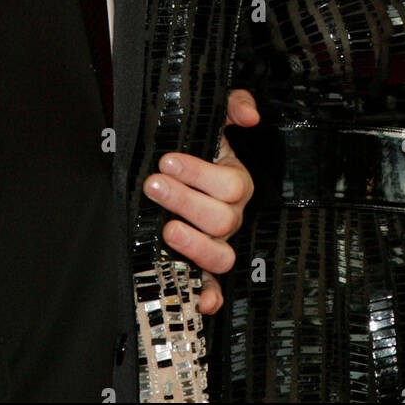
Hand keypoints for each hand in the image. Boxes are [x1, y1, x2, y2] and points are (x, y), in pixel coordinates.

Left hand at [142, 88, 260, 315]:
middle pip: (222, 219)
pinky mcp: (203, 265)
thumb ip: (232, 104)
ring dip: (194, 245)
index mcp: (235, 181)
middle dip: (185, 201)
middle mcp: (231, 215)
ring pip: (221, 254)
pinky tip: (200, 299)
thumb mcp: (213, 117)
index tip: (167, 161)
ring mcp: (219, 242)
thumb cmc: (197, 145)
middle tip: (154, 185)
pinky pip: (213, 285)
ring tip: (166, 228)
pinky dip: (209, 295)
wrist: (172, 167)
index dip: (198, 174)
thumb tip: (250, 115)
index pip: (229, 183)